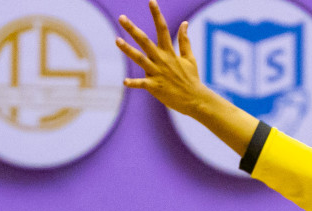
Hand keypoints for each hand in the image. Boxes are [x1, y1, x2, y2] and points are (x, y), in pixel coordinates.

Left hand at [117, 0, 210, 117]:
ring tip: (117, 40)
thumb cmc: (191, 79)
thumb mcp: (189, 58)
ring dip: (128, 50)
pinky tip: (125, 82)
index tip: (151, 1)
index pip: (162, 29)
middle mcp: (162, 60)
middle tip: (122, 17)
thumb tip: (184, 23)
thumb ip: (184, 40)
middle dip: (132, 29)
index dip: (157, 14)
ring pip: (140, 59)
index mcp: (169, 52)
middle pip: (145, 41)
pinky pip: (142, 83)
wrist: (195, 99)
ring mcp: (157, 73)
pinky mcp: (155, 87)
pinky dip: (133, 83)